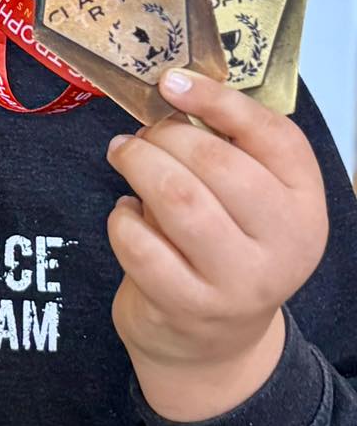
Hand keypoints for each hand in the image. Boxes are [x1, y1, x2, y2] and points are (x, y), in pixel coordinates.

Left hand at [105, 68, 327, 421]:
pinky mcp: (190, 307)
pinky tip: (125, 215)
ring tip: (124, 156)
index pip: (275, 137)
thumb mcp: (248, 202)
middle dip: (165, 136)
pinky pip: (141, 244)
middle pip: (218, 164)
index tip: (171, 81)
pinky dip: (121, 218)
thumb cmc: (224, 249)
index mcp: (305, 204)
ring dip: (139, 165)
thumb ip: (227, 150)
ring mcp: (239, 282)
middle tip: (138, 134)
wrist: (213, 344)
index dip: (218, 100)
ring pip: (178, 199)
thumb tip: (173, 91)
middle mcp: (285, 245)